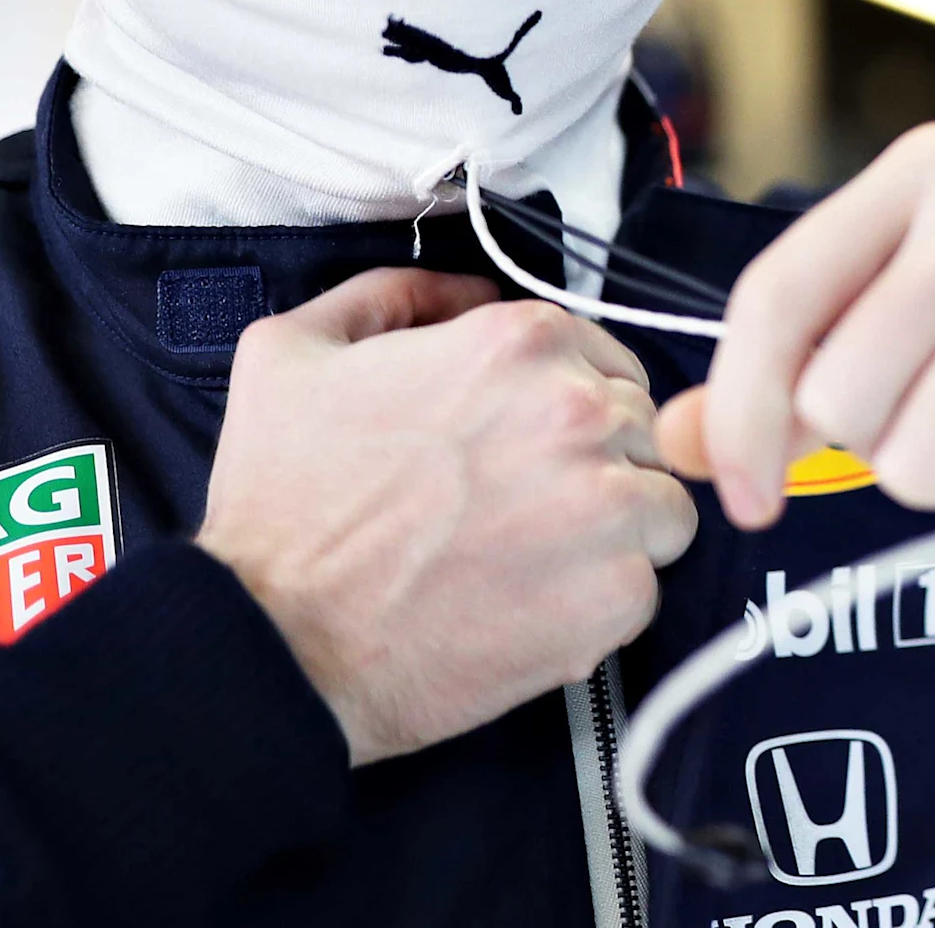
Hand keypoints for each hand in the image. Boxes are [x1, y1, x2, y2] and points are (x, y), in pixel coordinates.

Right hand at [197, 270, 700, 764]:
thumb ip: (389, 297)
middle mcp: (580, 412)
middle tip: (525, 506)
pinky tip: (531, 605)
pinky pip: (646, 585)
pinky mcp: (618, 592)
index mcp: (519, 345)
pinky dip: (599, 600)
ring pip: (661, 502)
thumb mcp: (292, 354)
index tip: (528, 443)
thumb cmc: (282, 511)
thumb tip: (466, 293)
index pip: (603, 357)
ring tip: (535, 558)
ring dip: (614, 529)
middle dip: (596, 462)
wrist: (273, 641)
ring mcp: (608, 504)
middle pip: (640, 426)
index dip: (567, 402)